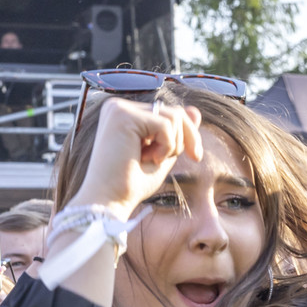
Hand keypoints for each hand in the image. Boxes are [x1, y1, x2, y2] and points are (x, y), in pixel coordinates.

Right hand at [66, 96, 202, 221]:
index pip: (169, 113)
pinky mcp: (122, 115)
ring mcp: (119, 109)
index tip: (196, 157)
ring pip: (173, 117)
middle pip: (175, 112)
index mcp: (125, 115)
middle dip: (188, 138)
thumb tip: (195, 110)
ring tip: (152, 160)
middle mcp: (119, 107)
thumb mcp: (163, 154)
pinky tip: (146, 158)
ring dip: (172, 145)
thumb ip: (177, 133)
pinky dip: (165, 147)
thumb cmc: (132, 183)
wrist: (109, 199)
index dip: (189, 134)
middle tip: (188, 159)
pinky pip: (165, 125)